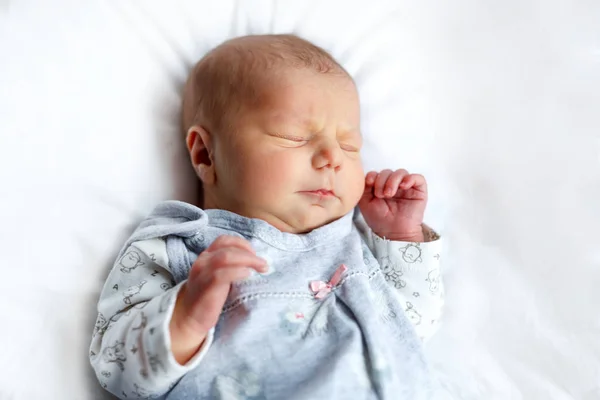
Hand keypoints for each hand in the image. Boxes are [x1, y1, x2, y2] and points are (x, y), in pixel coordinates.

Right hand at [169, 235, 266, 363]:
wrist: (188, 318)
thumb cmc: (208, 297)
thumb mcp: (219, 276)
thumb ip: (230, 266)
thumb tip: (255, 262)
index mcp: (206, 256)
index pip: (225, 240)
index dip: (243, 244)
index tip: (255, 255)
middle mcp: (203, 260)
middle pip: (229, 247)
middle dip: (250, 253)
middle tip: (264, 264)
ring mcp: (203, 273)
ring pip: (226, 257)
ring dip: (248, 260)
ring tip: (261, 269)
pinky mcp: (206, 286)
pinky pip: (222, 274)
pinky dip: (238, 271)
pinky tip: (248, 275)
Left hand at [358, 169, 427, 241]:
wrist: (393, 233)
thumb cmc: (379, 220)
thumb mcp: (365, 203)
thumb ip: (365, 188)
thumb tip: (370, 176)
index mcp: (380, 187)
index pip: (377, 173)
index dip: (373, 176)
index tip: (370, 183)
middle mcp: (393, 185)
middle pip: (387, 172)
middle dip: (382, 181)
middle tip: (380, 195)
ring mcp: (406, 187)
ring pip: (401, 172)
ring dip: (393, 181)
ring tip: (390, 194)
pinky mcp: (419, 191)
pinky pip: (418, 178)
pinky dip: (410, 179)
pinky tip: (403, 186)